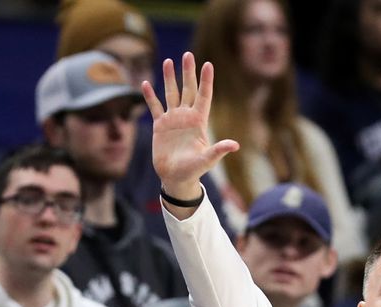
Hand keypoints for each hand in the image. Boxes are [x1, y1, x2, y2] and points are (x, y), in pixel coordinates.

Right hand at [142, 52, 239, 206]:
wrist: (176, 178)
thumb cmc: (194, 170)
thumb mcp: (207, 160)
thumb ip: (218, 150)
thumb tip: (235, 145)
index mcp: (198, 121)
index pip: (204, 96)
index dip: (206, 81)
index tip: (208, 64)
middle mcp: (186, 117)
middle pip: (187, 89)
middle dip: (187, 72)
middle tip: (188, 54)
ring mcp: (173, 119)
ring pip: (171, 94)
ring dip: (169, 78)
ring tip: (167, 61)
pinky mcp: (160, 126)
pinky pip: (154, 107)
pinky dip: (150, 96)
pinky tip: (145, 83)